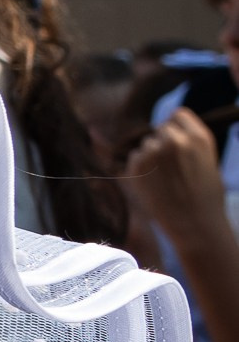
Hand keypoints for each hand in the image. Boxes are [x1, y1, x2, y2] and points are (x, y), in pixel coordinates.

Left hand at [128, 106, 235, 261]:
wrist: (195, 226)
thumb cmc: (205, 198)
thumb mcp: (207, 161)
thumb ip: (189, 143)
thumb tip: (169, 130)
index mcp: (198, 137)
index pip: (177, 115)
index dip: (176, 129)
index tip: (177, 143)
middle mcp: (175, 140)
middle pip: (160, 130)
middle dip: (163, 144)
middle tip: (170, 168)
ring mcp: (154, 152)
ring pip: (146, 144)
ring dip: (150, 157)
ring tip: (164, 180)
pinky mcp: (137, 166)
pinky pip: (134, 158)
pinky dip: (139, 169)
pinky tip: (153, 185)